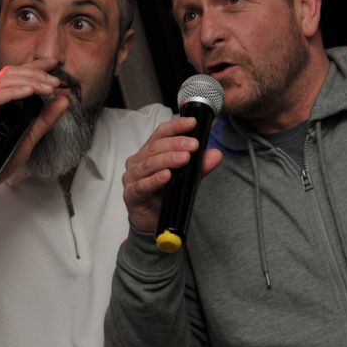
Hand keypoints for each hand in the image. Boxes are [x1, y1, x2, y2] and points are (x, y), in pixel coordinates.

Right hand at [0, 59, 69, 191]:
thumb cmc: (4, 157)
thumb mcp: (33, 134)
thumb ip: (48, 116)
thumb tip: (66, 98)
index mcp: (1, 98)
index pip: (18, 74)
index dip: (37, 66)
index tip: (56, 63)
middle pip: (12, 73)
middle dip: (37, 74)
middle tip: (57, 82)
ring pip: (5, 80)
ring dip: (30, 81)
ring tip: (48, 87)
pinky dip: (14, 92)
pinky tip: (30, 92)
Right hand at [122, 116, 222, 232]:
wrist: (154, 222)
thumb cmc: (166, 195)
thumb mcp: (187, 178)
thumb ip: (200, 166)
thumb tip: (216, 154)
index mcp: (149, 152)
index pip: (161, 133)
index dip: (176, 126)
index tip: (192, 123)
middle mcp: (138, 161)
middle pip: (155, 147)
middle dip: (176, 144)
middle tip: (193, 146)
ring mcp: (132, 177)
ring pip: (149, 164)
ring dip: (167, 159)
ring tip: (184, 158)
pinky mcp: (131, 194)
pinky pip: (142, 185)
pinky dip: (154, 180)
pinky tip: (166, 176)